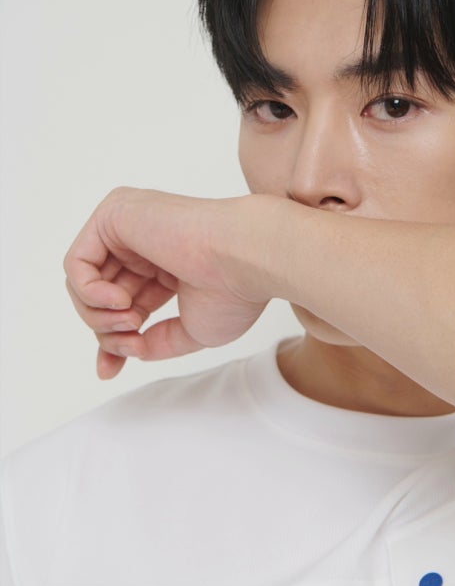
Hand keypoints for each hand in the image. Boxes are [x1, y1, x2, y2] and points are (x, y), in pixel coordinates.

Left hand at [64, 187, 270, 378]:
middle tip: (131, 344)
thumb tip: (131, 350)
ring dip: (98, 316)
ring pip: (82, 282)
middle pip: (99, 296)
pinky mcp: (115, 215)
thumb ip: (159, 342)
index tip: (110, 371)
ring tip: (132, 323)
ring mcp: (128, 226)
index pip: (123, 304)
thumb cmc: (235, 291)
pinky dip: (89, 293)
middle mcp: (143, 243)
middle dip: (105, 331)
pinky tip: (122, 303)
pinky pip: (76, 264)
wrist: (248, 258)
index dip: (112, 340)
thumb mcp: (193, 331)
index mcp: (165, 265)